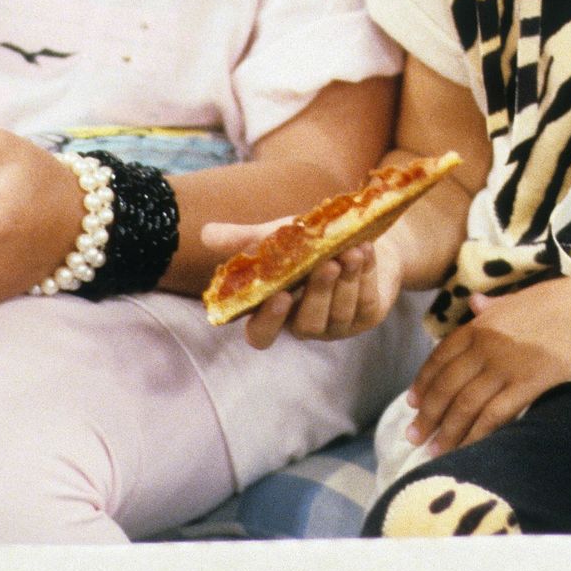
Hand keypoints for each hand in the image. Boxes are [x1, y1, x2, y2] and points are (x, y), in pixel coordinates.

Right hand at [201, 222, 406, 349]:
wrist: (356, 234)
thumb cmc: (309, 244)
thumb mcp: (275, 239)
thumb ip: (243, 240)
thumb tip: (205, 234)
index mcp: (276, 311)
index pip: (261, 335)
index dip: (269, 322)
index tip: (279, 295)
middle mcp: (305, 323)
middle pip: (308, 324)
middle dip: (319, 293)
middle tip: (326, 264)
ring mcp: (337, 324)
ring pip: (340, 312)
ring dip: (346, 280)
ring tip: (351, 251)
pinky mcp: (366, 315)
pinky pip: (365, 301)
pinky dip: (365, 274)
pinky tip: (364, 252)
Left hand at [407, 277, 570, 453]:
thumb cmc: (565, 301)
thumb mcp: (522, 297)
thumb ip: (495, 306)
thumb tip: (476, 304)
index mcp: (481, 324)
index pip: (440, 358)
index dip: (423, 383)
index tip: (412, 403)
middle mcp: (486, 347)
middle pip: (446, 386)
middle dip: (427, 415)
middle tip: (413, 436)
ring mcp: (506, 367)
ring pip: (464, 405)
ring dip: (447, 432)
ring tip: (433, 450)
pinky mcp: (529, 385)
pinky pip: (493, 416)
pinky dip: (476, 436)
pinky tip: (467, 450)